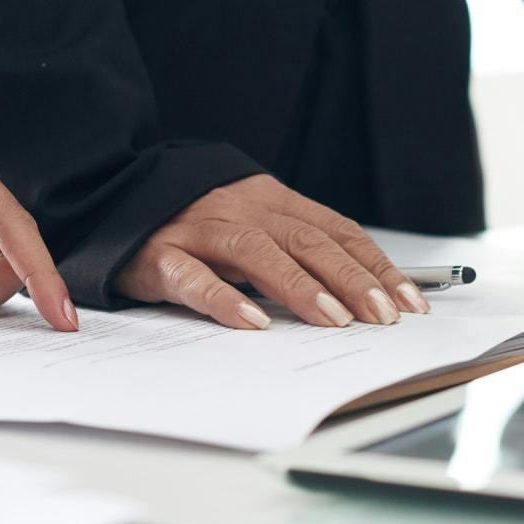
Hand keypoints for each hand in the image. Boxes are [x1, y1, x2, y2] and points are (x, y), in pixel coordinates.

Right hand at [117, 175, 424, 328]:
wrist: (113, 200)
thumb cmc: (196, 225)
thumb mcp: (253, 226)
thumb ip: (296, 252)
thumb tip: (361, 297)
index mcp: (272, 201)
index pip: (337, 231)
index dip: (376, 266)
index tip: (410, 301)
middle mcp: (242, 209)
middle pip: (308, 241)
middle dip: (352, 280)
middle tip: (384, 316)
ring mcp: (201, 230)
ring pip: (258, 252)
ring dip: (301, 288)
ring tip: (334, 320)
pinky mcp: (160, 255)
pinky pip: (195, 278)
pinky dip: (226, 300)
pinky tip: (253, 323)